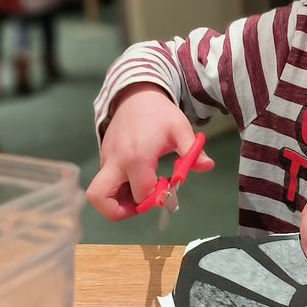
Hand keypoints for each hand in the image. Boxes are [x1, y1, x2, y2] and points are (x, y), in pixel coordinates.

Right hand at [86, 83, 213, 220]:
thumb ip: (192, 151)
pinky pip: (104, 182)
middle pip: (99, 198)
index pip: (141, 193)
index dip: (156, 199)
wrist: (135, 95)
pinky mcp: (103, 159)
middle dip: (119, 211)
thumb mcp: (180, 129)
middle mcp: (115, 161)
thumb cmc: (160, 114)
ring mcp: (106, 160)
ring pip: (99, 193)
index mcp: (137, 157)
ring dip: (117, 202)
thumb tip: (207, 166)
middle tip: (141, 206)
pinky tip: (136, 181)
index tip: (168, 190)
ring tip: (139, 195)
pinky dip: (117, 189)